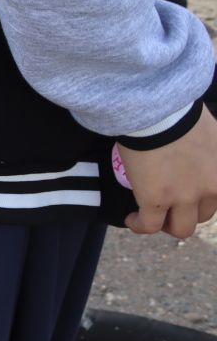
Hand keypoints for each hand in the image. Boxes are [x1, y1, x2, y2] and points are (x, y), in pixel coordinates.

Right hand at [121, 107, 216, 238]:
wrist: (158, 111)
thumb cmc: (181, 113)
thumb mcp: (211, 135)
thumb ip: (211, 153)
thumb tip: (199, 154)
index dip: (201, 200)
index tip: (187, 197)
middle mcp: (212, 190)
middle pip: (202, 216)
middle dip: (185, 213)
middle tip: (169, 205)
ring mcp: (184, 198)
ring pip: (180, 228)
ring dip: (166, 223)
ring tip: (150, 215)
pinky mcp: (156, 200)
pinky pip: (148, 225)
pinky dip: (139, 225)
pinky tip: (132, 218)